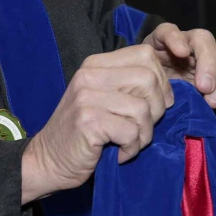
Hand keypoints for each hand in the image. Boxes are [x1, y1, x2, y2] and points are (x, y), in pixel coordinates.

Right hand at [21, 44, 171, 203]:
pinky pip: (131, 132)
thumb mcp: (103, 99)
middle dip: (157, 109)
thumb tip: (168, 89)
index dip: (160, 81)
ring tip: (128, 143)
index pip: (145, 54)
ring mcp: (86, 97)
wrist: (48, 160)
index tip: (154, 104)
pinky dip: (132, 149)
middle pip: (149, 79)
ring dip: (144, 134)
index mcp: (94, 65)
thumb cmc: (82, 133)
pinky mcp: (88, 122)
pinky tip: (119, 154)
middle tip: (141, 129)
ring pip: (143, 108)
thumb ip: (128, 86)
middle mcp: (89, 75)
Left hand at [145, 22, 215, 122]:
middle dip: (208, 65)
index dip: (175, 39)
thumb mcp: (143, 75)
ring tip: (213, 103)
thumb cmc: (148, 82)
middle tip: (204, 87)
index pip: (169, 31)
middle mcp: (189, 45)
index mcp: (165, 41)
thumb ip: (147, 73)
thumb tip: (161, 85)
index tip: (181, 52)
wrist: (158, 94)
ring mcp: (207, 60)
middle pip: (205, 44)